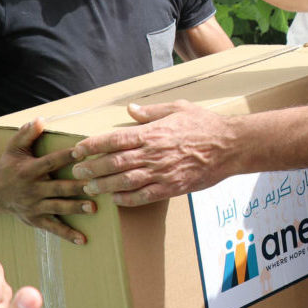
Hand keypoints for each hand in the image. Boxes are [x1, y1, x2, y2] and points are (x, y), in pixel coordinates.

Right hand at [0, 119, 95, 244]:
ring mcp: (34, 206)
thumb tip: (40, 119)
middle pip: (58, 187)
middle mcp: (33, 189)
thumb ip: (27, 134)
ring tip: (93, 208)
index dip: (66, 156)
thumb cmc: (8, 167)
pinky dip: (67, 234)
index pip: (51, 161)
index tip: (82, 151)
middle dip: (77, 187)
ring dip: (75, 208)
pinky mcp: (35, 219)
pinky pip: (53, 228)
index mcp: (30, 170)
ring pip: (58, 207)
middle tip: (95, 185)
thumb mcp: (14, 149)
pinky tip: (83, 239)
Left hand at [71, 101, 225, 205]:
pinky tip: (115, 198)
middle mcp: (153, 154)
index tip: (79, 149)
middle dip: (92, 168)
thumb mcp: (179, 108)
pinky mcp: (172, 187)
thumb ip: (152, 111)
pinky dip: (126, 199)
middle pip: (114, 162)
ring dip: (103, 185)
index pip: (114, 139)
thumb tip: (131, 110)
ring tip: (89, 188)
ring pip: (124, 181)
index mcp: (153, 133)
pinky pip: (143, 196)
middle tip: (78, 172)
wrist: (230, 146)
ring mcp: (162, 172)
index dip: (93, 145)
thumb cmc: (205, 124)